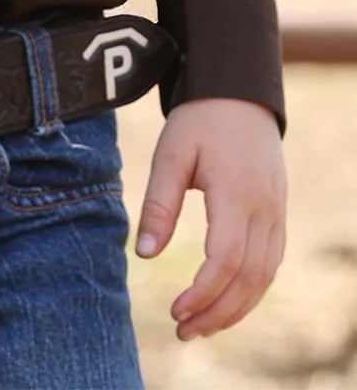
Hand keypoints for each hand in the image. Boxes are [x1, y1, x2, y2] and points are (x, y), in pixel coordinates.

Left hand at [136, 97, 285, 340]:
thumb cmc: (199, 120)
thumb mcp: (171, 153)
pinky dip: (250, 290)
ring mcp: (277, 213)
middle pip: (249, 279)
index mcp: (237, 194)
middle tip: (183, 331)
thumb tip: (145, 256)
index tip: (175, 311)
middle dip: (217, 313)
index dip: (202, 293)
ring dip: (235, 308)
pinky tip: (226, 302)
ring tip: (201, 327)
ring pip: (264, 277)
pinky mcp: (278, 214)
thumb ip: (159, 204)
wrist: (240, 92)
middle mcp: (265, 210)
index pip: (225, 260)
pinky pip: (270, 263)